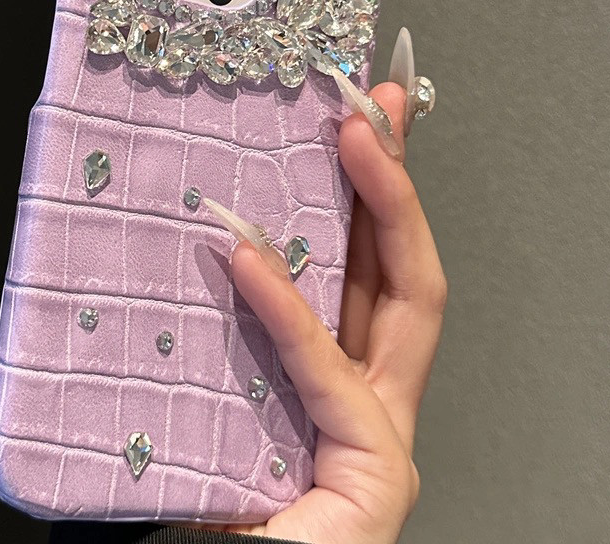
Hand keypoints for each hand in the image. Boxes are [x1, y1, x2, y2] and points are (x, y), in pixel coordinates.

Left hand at [190, 34, 445, 543]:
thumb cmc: (206, 512)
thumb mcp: (218, 393)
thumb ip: (231, 329)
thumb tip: (205, 242)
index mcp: (339, 378)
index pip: (369, 270)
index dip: (371, 192)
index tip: (356, 122)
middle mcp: (370, 399)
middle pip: (403, 269)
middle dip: (398, 181)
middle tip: (379, 106)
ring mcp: (381, 437)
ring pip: (402, 302)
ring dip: (381, 209)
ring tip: (353, 138)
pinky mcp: (375, 477)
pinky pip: (327, 375)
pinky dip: (289, 310)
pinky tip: (251, 256)